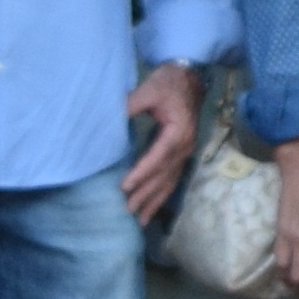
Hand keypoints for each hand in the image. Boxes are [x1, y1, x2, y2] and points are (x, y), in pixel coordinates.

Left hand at [118, 63, 201, 225]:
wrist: (190, 78)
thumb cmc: (168, 83)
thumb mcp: (149, 89)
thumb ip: (131, 104)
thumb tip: (108, 119)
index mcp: (179, 130)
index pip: (159, 156)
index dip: (142, 172)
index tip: (124, 186)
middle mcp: (185, 146)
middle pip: (164, 174)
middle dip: (146, 194)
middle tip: (126, 210)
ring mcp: (185, 152)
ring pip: (169, 181)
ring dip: (154, 201)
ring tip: (139, 220)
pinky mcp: (181, 154)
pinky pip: (172, 179)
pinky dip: (161, 195)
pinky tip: (150, 208)